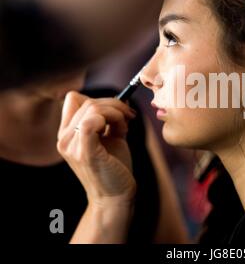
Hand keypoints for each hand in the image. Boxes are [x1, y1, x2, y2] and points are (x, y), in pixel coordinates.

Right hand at [57, 91, 136, 207]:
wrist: (116, 195)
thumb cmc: (114, 166)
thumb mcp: (111, 136)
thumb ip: (109, 119)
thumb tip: (122, 99)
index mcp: (67, 133)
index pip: (73, 99)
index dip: (97, 98)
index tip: (117, 109)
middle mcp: (64, 138)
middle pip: (86, 101)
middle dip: (113, 104)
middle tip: (130, 115)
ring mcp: (71, 146)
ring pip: (92, 108)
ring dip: (116, 111)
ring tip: (126, 125)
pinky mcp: (85, 153)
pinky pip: (91, 122)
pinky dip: (112, 118)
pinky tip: (122, 129)